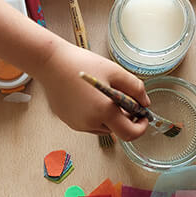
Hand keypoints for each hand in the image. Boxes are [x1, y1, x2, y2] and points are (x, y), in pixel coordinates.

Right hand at [32, 42, 149, 140]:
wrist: (50, 63)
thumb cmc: (80, 64)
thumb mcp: (115, 71)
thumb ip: (135, 88)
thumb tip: (145, 102)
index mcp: (104, 111)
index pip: (130, 133)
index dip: (141, 127)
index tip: (143, 116)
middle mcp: (90, 123)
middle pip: (117, 131)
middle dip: (126, 119)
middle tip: (125, 100)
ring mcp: (78, 124)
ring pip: (103, 127)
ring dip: (110, 117)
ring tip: (105, 95)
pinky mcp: (69, 121)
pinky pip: (89, 123)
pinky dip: (96, 115)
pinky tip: (90, 97)